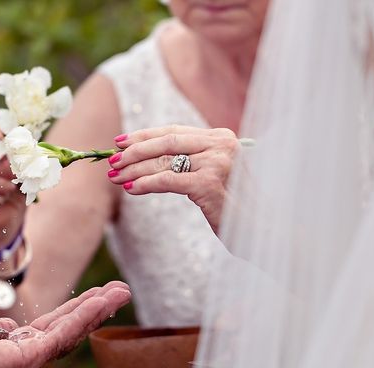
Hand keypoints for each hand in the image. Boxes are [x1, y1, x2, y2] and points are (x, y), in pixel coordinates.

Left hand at [0, 281, 130, 367]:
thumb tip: (6, 326)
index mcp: (18, 349)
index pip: (55, 327)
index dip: (77, 309)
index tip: (97, 293)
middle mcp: (29, 357)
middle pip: (71, 329)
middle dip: (96, 308)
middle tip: (122, 291)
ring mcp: (31, 360)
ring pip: (72, 331)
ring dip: (98, 310)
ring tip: (121, 292)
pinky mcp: (27, 359)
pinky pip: (60, 333)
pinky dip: (82, 315)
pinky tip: (99, 301)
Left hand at [109, 125, 239, 232]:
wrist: (262, 229)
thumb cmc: (235, 206)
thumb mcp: (215, 175)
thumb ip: (193, 161)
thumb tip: (148, 158)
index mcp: (222, 137)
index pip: (174, 132)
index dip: (144, 136)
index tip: (120, 142)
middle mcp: (221, 144)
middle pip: (166, 142)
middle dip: (134, 151)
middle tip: (112, 160)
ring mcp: (216, 162)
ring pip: (163, 161)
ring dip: (134, 169)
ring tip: (114, 176)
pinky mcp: (209, 183)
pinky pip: (168, 180)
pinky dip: (145, 183)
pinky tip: (129, 188)